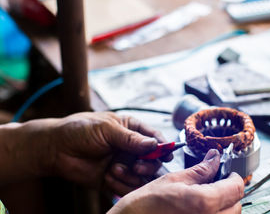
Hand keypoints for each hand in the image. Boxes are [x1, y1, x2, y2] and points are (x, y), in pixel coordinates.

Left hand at [47, 112, 171, 194]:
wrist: (56, 149)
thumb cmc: (80, 130)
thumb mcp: (106, 129)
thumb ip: (130, 138)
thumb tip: (154, 144)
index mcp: (131, 129)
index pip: (154, 137)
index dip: (163, 146)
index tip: (167, 154)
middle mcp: (130, 148)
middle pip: (153, 159)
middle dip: (148, 165)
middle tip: (137, 167)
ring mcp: (124, 163)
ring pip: (142, 175)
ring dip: (131, 176)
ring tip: (113, 170)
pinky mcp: (115, 179)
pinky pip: (128, 186)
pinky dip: (121, 185)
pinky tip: (108, 178)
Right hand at [108, 149, 243, 213]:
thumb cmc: (143, 207)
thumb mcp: (172, 181)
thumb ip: (200, 170)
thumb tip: (215, 157)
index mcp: (204, 203)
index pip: (236, 188)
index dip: (233, 177)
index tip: (226, 172)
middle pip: (236, 206)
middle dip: (229, 193)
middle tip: (214, 185)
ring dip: (222, 207)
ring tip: (203, 199)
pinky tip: (197, 211)